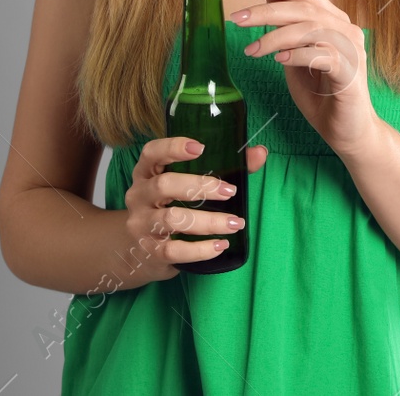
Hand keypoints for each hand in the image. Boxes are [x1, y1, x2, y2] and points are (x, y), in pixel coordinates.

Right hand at [121, 136, 260, 282]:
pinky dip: (200, 249)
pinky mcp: (150, 251)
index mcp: (147, 172)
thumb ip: (227, 166)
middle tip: (231, 191)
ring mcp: (141, 224)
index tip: (200, 147)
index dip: (173, 147)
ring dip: (208, 222)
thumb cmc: (172, 207)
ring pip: (171, 220)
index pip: (152, 152)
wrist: (141, 252)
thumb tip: (260, 153)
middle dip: (200, 187)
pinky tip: (220, 245)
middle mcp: (139, 195)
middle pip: (164, 185)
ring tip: (235, 223)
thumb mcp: (188, 184)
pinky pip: (174, 250)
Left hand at [230, 0, 382, 158]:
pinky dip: (298, 55)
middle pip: (305, 8)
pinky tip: (279, 60)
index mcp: (334, 23)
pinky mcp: (351, 73)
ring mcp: (352, 51)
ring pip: (311, 29)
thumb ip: (287, 32)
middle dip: (267, 11)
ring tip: (251, 50)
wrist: (348, 132)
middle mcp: (346, 30)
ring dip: (275, 37)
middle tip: (237, 18)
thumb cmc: (321, 96)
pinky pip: (323, 55)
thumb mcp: (296, 58)